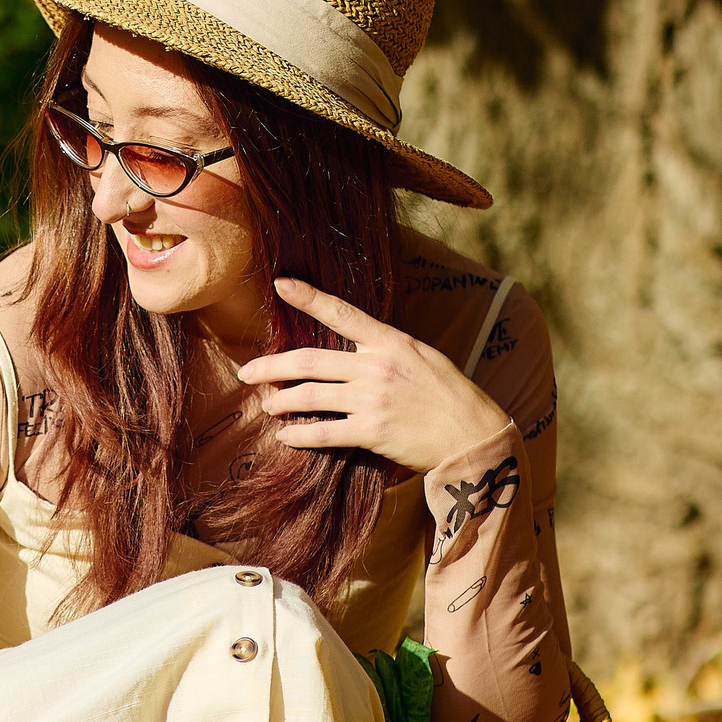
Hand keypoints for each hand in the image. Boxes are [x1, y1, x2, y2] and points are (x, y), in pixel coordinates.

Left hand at [237, 275, 511, 472]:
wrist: (472, 436)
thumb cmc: (449, 396)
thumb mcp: (423, 358)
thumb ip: (387, 350)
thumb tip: (354, 350)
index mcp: (391, 342)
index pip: (342, 312)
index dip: (308, 297)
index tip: (281, 284)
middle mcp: (377, 366)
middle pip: (309, 361)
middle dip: (271, 366)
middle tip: (248, 372)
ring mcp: (373, 399)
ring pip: (309, 396)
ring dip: (281, 401)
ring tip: (269, 405)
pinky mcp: (371, 432)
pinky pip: (323, 432)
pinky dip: (299, 436)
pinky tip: (285, 437)